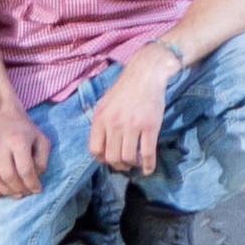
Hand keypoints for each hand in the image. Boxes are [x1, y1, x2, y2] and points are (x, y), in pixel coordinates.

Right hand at [0, 102, 49, 201]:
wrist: (3, 114)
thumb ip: (42, 161)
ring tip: (15, 193)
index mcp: (17, 140)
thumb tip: (34, 179)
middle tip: (26, 192)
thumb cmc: (25, 131)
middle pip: (8, 176)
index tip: (37, 189)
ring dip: (5, 191)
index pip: (25, 170)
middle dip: (20, 189)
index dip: (33, 184)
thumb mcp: (42, 141)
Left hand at [88, 48, 177, 176]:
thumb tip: (101, 147)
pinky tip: (148, 169)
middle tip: (125, 165)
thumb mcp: (105, 104)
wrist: (145, 75)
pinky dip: (148, 165)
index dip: (102, 159)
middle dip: (118, 166)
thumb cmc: (125, 90)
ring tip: (135, 163)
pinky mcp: (150, 127)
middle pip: (112, 157)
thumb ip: (102, 124)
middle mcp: (114, 123)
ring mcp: (132, 126)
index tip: (109, 160)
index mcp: (100, 118)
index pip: (95, 149)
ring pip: (128, 158)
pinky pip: (147, 153)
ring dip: (132, 165)